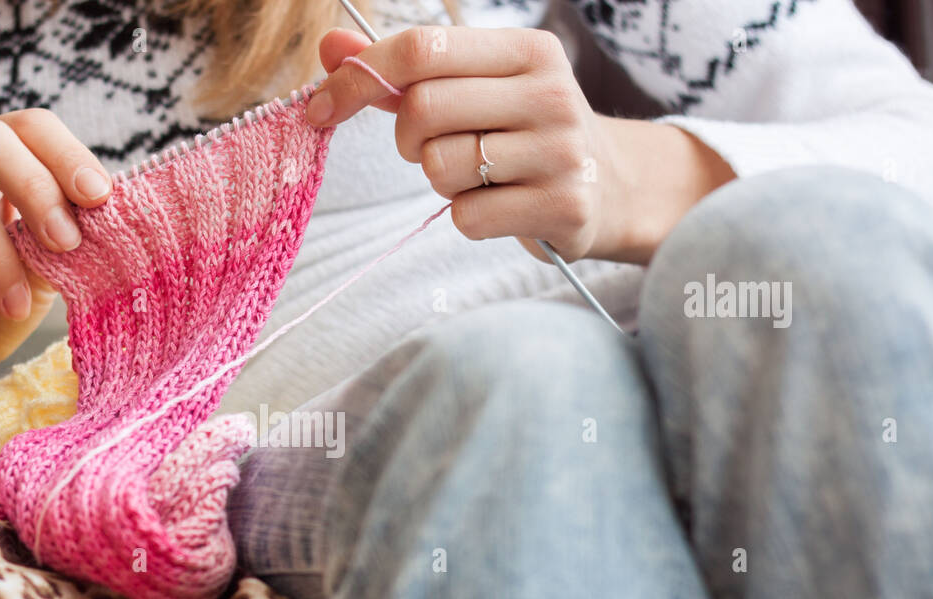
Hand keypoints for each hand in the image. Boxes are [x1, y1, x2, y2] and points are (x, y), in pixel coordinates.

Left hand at [308, 27, 733, 264]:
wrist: (612, 188)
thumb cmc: (523, 134)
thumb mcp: (476, 90)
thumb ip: (402, 73)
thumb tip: (329, 47)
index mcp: (525, 50)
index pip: (421, 48)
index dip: (357, 78)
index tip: (320, 109)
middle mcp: (549, 92)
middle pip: (423, 108)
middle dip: (405, 138)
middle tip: (430, 148)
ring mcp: (560, 151)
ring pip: (440, 166)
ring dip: (438, 181)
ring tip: (475, 176)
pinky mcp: (563, 206)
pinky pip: (467, 216)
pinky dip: (466, 217)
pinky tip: (497, 206)